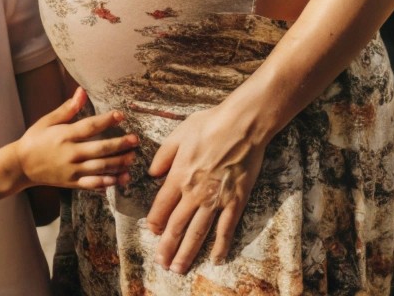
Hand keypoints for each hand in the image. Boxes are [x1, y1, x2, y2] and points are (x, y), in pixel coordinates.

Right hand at [13, 86, 138, 190]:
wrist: (21, 166)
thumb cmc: (34, 140)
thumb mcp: (47, 121)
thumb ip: (67, 109)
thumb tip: (82, 92)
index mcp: (64, 136)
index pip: (89, 126)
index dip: (106, 120)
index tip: (120, 115)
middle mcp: (70, 154)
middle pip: (100, 149)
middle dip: (120, 144)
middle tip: (135, 140)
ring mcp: (72, 170)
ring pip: (100, 168)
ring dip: (118, 163)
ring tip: (131, 158)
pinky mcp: (73, 183)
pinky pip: (93, 184)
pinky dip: (108, 182)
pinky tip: (120, 178)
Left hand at [144, 104, 268, 272]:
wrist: (242, 125)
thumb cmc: (210, 125)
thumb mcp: (178, 134)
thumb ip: (163, 156)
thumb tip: (152, 174)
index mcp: (178, 176)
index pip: (162, 207)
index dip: (156, 223)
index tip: (153, 233)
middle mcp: (194, 192)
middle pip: (176, 226)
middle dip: (167, 247)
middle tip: (162, 263)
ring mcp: (216, 199)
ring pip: (197, 232)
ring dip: (187, 252)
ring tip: (179, 268)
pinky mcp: (236, 201)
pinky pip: (226, 228)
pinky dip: (220, 245)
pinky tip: (215, 257)